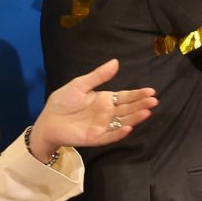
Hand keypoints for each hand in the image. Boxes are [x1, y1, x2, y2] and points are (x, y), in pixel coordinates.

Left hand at [33, 58, 154, 159]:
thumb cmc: (62, 102)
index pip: (125, 97)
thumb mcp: (80, 84)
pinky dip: (119, 132)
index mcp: (104, 100)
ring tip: (147, 112)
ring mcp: (102, 126)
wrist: (47, 120)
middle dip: (141, 105)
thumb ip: (98, 76)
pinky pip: (110, 136)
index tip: (151, 91)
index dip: (138, 94)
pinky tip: (128, 127)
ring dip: (135, 118)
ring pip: (122, 122)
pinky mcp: (95, 138)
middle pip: (127, 109)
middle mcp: (106, 113)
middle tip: (154, 101)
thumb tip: (116, 62)